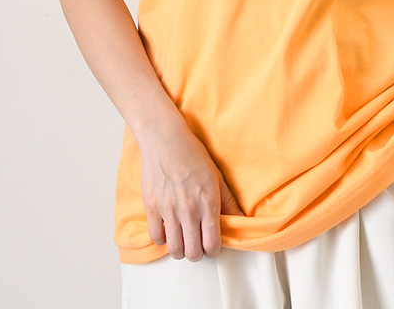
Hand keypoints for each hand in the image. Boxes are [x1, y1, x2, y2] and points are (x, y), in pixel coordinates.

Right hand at [136, 117, 244, 261]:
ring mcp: (169, 209)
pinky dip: (162, 237)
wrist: (165, 139)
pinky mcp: (152, 207)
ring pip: (174, 249)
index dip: (213, 251)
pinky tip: (168, 228)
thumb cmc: (192, 154)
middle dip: (196, 253)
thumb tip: (242, 220)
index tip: (211, 246)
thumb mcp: (216, 176)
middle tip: (196, 244)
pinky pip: (156, 237)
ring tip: (182, 238)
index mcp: (209, 202)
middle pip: (193, 252)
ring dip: (179, 249)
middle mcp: (189, 209)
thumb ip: (228, 202)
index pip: (212, 244)